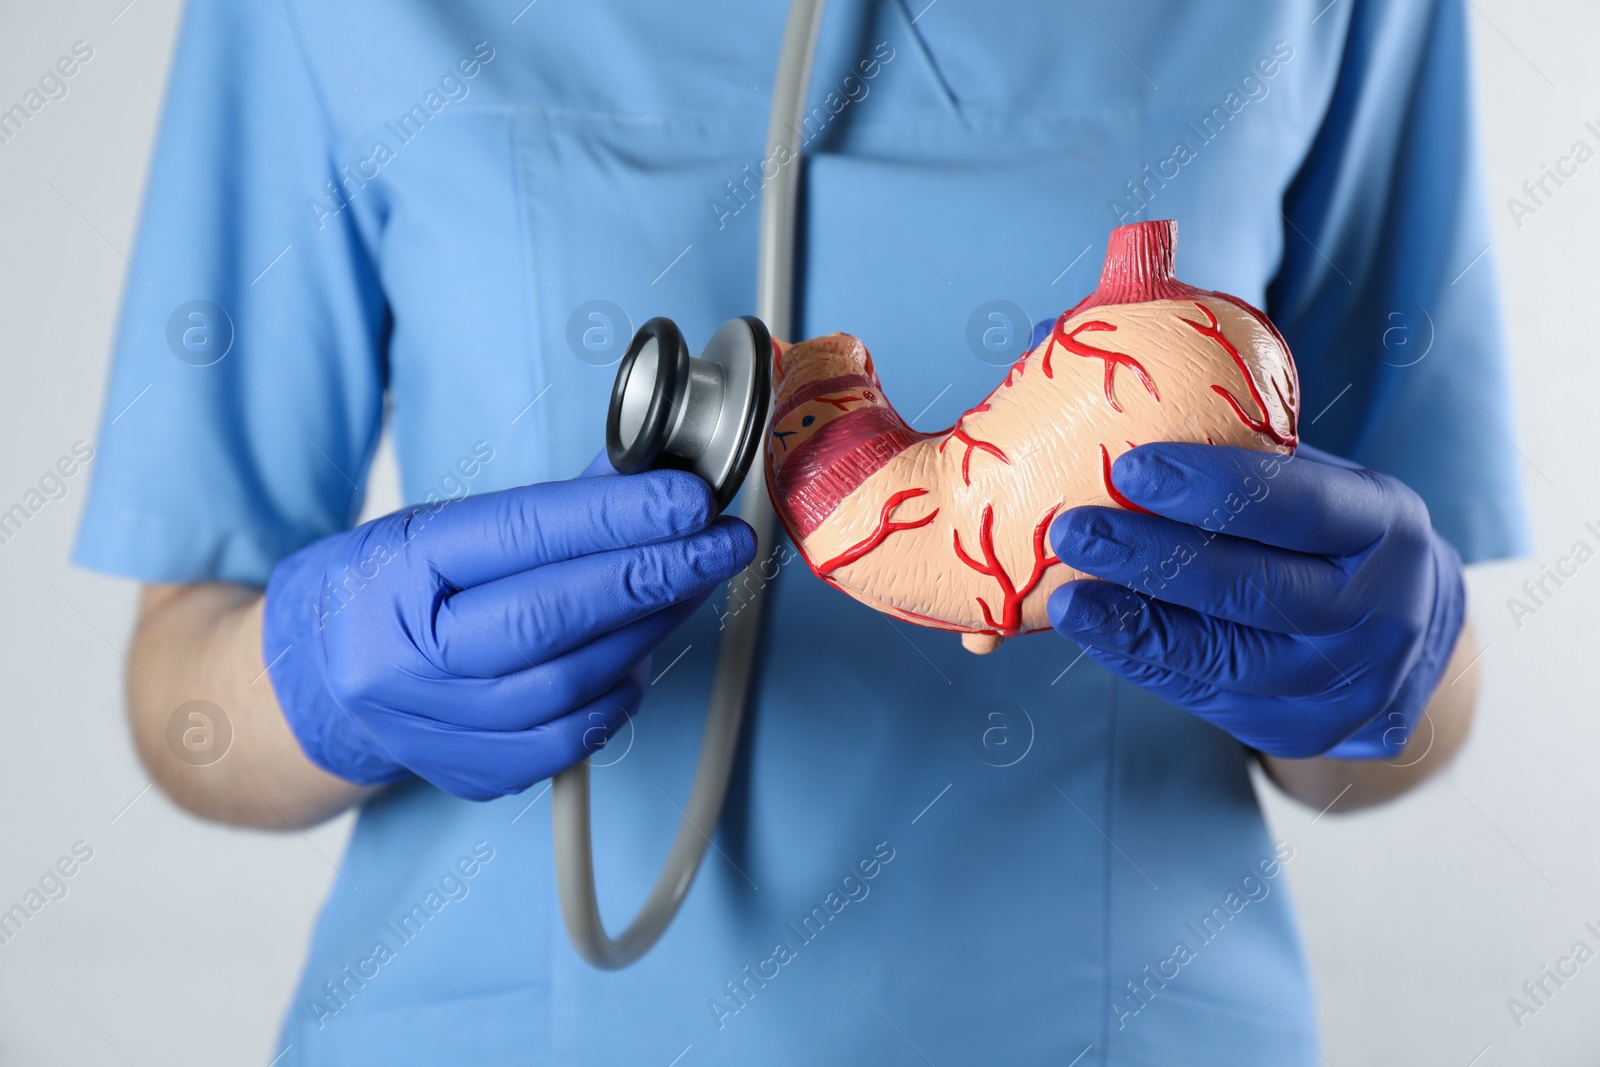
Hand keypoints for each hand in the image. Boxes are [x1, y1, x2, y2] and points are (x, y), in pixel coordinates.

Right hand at [262, 455, 753, 799]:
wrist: (306, 687)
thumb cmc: (382, 592)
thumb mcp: (436, 530)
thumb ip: (539, 512)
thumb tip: (645, 475)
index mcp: (397, 571)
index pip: (522, 535)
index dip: (616, 516)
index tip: (688, 499)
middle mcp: (406, 655)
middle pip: (550, 616)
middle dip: (652, 574)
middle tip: (720, 544)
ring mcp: (433, 725)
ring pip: (569, 683)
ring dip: (647, 631)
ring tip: (688, 587)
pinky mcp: (466, 774)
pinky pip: (567, 742)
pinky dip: (616, 695)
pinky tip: (638, 657)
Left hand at [1046, 442, 1464, 759]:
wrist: (1402, 636)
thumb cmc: (1324, 532)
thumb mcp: (1313, 477)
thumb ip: (1233, 440)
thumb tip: (1096, 374)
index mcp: (1386, 524)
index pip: (1299, 506)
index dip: (1214, 488)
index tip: (1132, 466)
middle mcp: (1379, 611)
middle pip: (1255, 589)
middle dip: (1154, 559)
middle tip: (1074, 530)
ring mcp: (1343, 683)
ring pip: (1226, 655)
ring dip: (1134, 624)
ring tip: (1065, 596)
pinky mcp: (1301, 731)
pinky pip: (1206, 693)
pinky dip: (1140, 659)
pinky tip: (1091, 628)